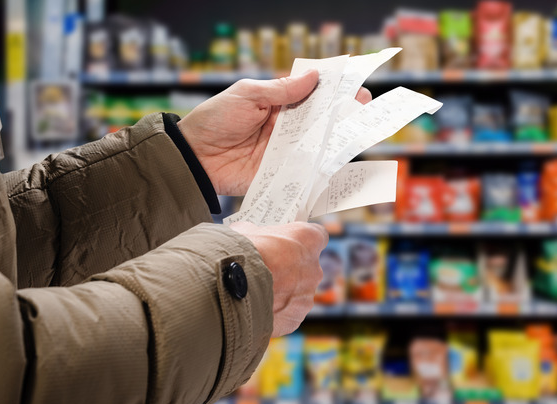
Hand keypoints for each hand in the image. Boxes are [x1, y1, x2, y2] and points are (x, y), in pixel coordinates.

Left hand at [178, 71, 372, 195]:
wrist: (194, 157)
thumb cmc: (214, 120)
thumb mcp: (247, 95)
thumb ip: (281, 90)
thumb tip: (314, 77)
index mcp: (278, 103)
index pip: (312, 95)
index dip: (333, 91)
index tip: (355, 87)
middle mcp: (285, 127)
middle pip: (320, 120)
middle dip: (343, 114)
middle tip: (362, 109)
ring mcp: (285, 151)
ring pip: (318, 145)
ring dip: (337, 141)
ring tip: (357, 134)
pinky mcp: (281, 173)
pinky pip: (305, 171)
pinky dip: (321, 169)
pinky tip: (338, 164)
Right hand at [229, 221, 327, 336]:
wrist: (227, 288)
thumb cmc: (240, 253)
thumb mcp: (245, 231)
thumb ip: (257, 233)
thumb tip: (250, 236)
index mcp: (308, 240)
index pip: (317, 236)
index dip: (301, 240)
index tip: (289, 243)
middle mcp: (314, 268)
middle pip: (307, 268)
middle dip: (289, 269)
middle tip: (267, 269)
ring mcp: (306, 296)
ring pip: (297, 293)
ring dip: (281, 292)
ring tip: (257, 292)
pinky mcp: (295, 319)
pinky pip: (286, 314)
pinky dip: (274, 312)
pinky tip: (256, 308)